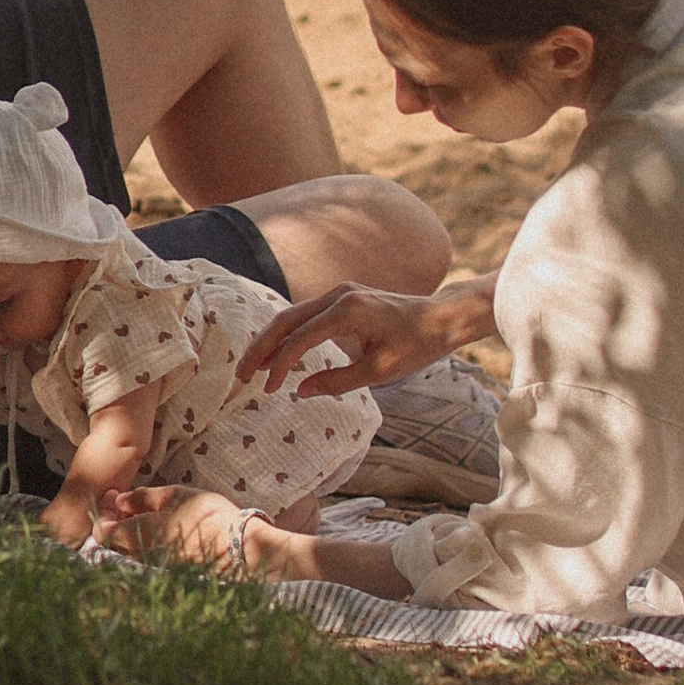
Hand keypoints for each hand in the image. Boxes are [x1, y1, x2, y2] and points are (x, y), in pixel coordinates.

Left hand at [94, 483, 247, 566]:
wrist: (236, 546)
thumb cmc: (204, 515)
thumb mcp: (173, 495)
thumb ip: (142, 498)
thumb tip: (120, 501)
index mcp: (138, 533)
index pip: (102, 531)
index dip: (102, 512)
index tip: (112, 497)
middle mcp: (141, 554)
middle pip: (113, 542)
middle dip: (113, 521)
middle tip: (123, 502)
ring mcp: (155, 565)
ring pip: (129, 550)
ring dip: (128, 531)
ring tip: (140, 512)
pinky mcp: (168, 570)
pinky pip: (145, 555)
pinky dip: (143, 540)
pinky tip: (156, 526)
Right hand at [237, 281, 459, 399]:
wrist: (441, 318)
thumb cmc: (416, 345)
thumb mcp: (380, 371)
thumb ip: (338, 382)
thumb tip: (300, 391)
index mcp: (347, 310)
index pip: (300, 338)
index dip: (280, 365)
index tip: (269, 389)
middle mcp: (338, 294)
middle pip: (286, 319)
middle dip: (262, 347)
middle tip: (242, 375)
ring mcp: (339, 292)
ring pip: (292, 314)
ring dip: (271, 340)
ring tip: (252, 367)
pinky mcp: (342, 298)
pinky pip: (305, 315)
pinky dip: (288, 334)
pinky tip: (277, 353)